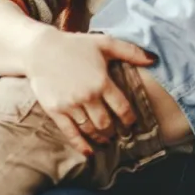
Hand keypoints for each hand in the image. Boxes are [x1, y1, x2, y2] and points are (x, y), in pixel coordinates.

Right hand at [23, 30, 154, 154]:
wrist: (39, 49)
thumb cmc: (75, 45)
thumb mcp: (104, 43)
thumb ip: (130, 52)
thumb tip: (155, 59)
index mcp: (102, 82)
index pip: (122, 108)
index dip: (129, 119)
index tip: (132, 123)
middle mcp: (87, 96)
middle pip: (106, 123)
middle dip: (115, 131)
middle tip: (119, 134)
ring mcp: (70, 105)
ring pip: (90, 129)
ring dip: (100, 138)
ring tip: (106, 140)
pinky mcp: (55, 111)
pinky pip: (70, 133)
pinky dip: (80, 145)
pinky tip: (89, 152)